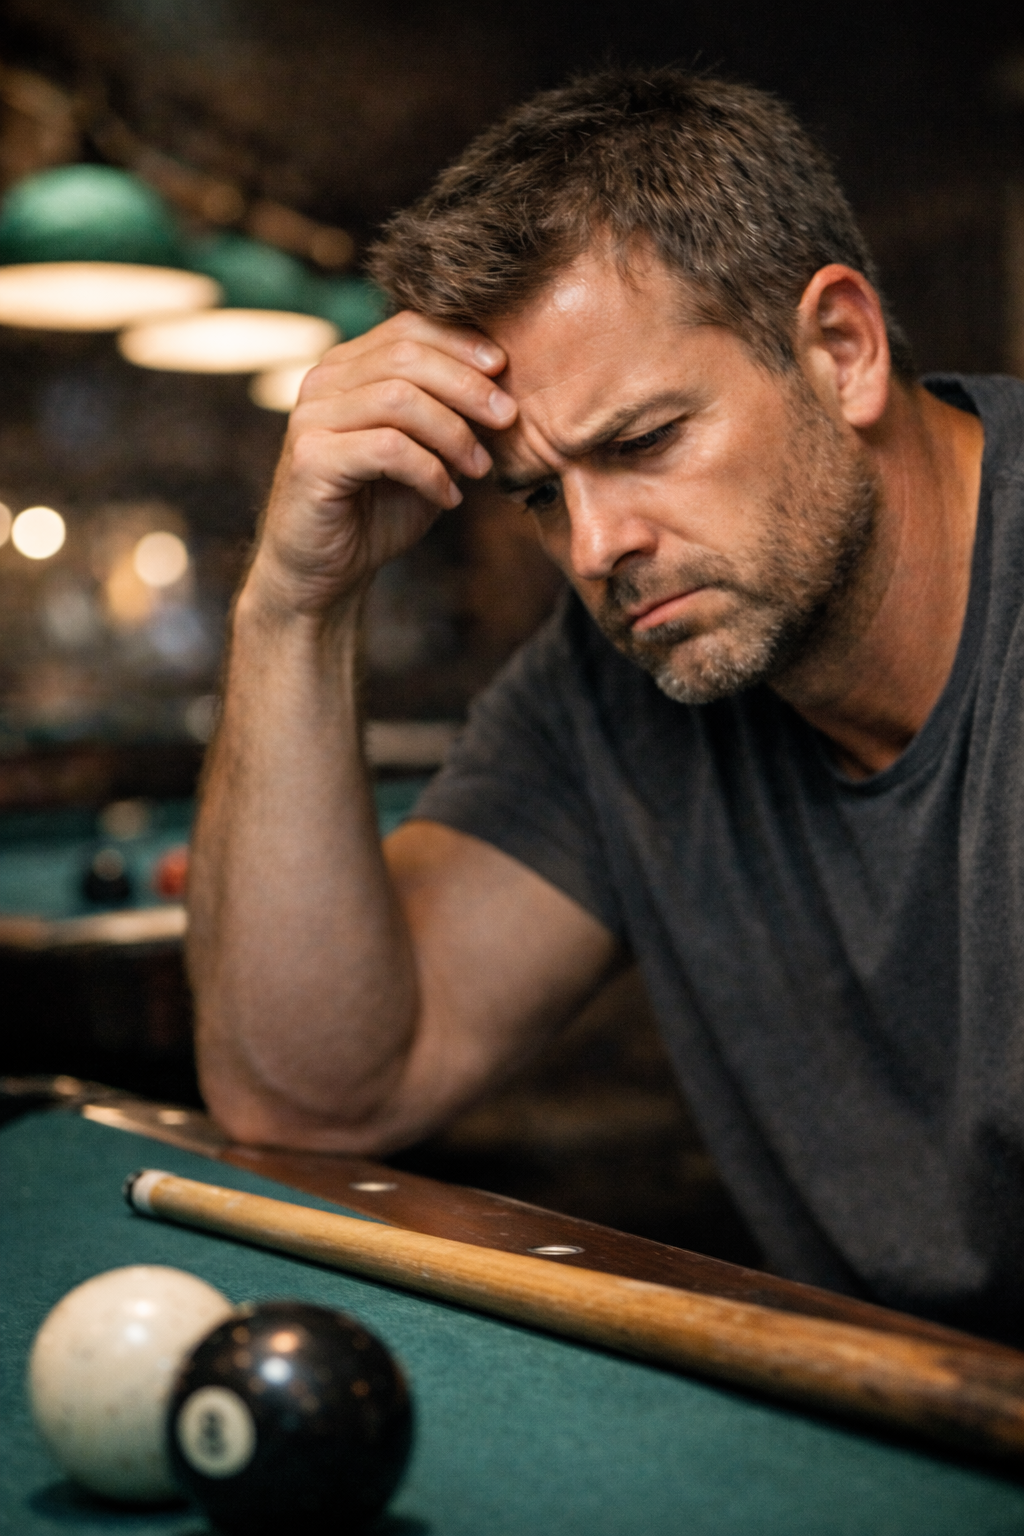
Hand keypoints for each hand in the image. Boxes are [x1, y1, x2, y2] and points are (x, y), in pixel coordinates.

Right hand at [244, 311, 516, 618]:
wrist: (324, 573)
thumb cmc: (375, 511)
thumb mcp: (424, 455)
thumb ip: (449, 416)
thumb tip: (502, 386)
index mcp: (347, 368)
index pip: (408, 327)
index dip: (461, 342)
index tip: (504, 369)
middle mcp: (322, 382)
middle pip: (406, 354)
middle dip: (467, 385)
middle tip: (507, 417)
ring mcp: (311, 418)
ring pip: (398, 398)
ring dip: (453, 432)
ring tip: (479, 469)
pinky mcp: (311, 459)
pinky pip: (388, 448)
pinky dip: (430, 472)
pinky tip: (448, 498)